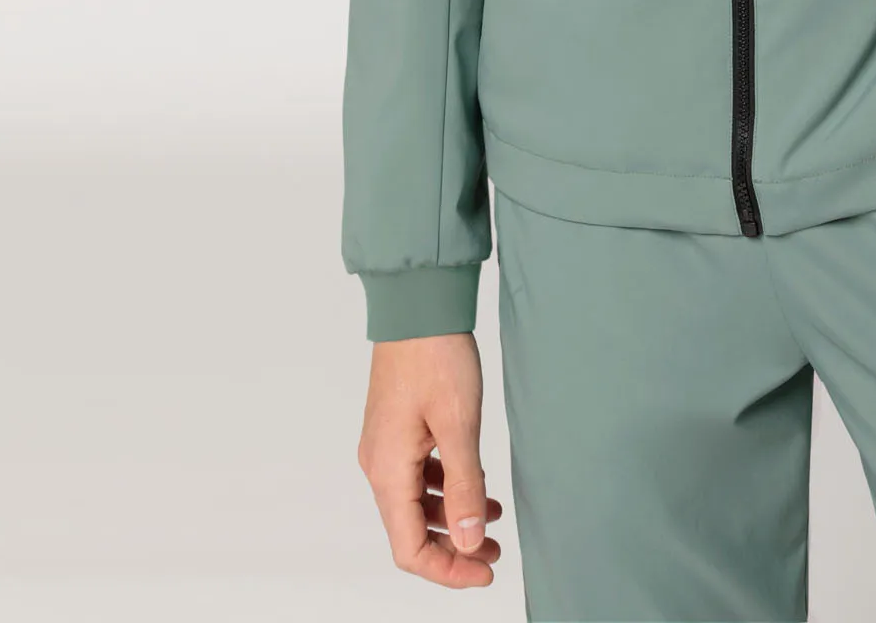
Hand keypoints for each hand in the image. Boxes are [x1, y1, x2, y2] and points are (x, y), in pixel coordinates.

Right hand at [358, 332, 504, 588]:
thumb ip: (465, 487)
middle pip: (410, 531)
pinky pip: (417, 476)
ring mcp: (386, 447)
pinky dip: (446, 489)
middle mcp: (379, 465)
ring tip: (493, 522)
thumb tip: (471, 543)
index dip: (448, 570)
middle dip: (454, 549)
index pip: (409, 548)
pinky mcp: (397, 430)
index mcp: (388, 471)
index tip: (487, 570)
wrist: (418, 304)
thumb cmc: (436, 356)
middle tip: (496, 553)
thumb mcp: (459, 424)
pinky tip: (477, 485)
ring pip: (415, 504)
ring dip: (452, 519)